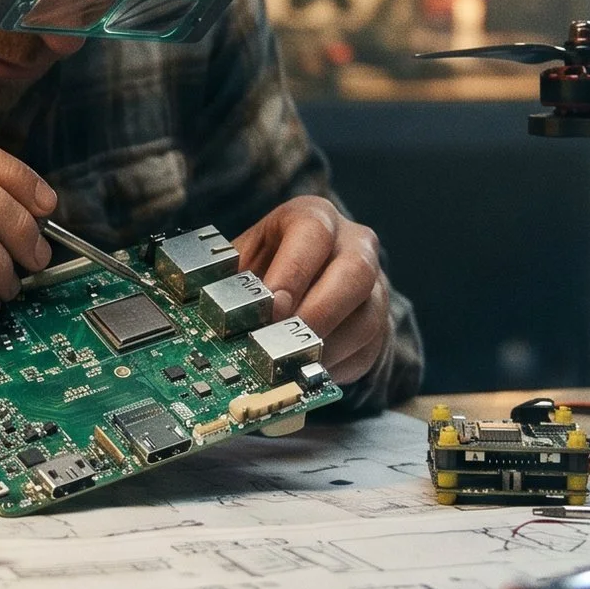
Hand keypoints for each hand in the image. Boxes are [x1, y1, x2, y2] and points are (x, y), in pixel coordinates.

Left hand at [232, 196, 389, 386]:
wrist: (304, 281)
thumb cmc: (268, 267)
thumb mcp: (245, 260)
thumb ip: (233, 279)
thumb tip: (208, 310)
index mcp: (315, 218)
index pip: (313, 232)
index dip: (293, 270)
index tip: (272, 305)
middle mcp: (354, 244)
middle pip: (355, 271)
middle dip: (318, 311)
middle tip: (284, 341)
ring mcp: (374, 285)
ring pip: (367, 317)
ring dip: (327, 346)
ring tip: (291, 363)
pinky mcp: (381, 324)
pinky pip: (369, 347)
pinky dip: (338, 364)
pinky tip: (308, 370)